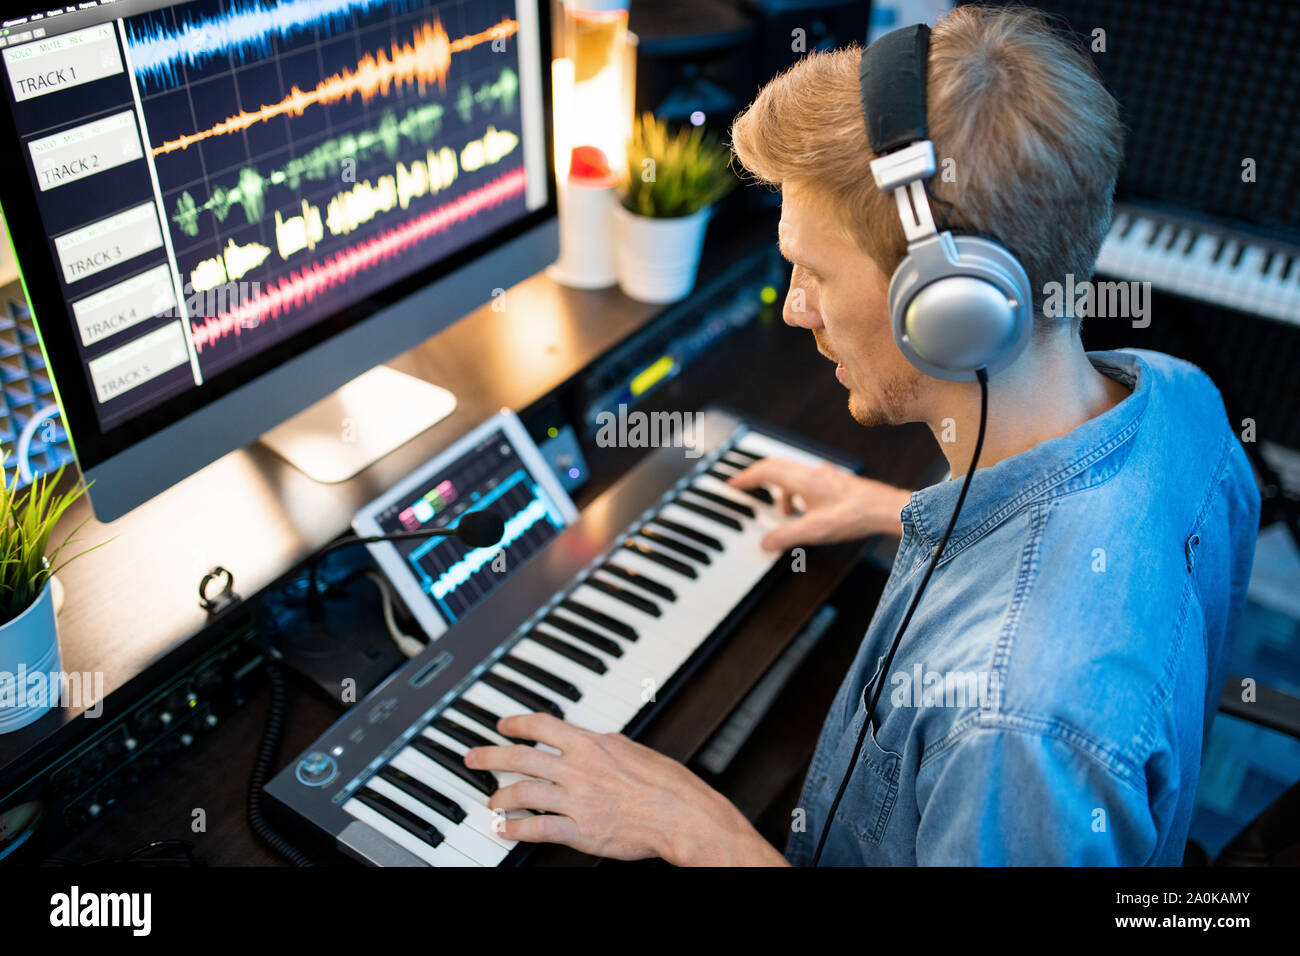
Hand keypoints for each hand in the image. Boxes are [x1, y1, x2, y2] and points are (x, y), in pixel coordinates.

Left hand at [464, 713, 786, 865]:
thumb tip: (587, 738)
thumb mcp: (630, 748)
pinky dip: (515, 828)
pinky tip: (504, 829)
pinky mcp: (580, 831)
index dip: (516, 723)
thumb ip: (602, 744)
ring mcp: (577, 801)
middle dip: (490, 757)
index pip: (542, 725)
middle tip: (472, 758)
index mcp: (591, 744)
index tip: (502, 725)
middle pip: (521, 758)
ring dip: (499, 796)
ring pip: (523, 793)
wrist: (680, 815)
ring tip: (490, 801)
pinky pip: (537, 828)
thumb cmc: (665, 783)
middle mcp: (578, 769)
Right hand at [726, 457, 910, 549]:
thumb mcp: (815, 531)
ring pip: (792, 473)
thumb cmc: (855, 516)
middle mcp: (812, 472)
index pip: (766, 471)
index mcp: (803, 480)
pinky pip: (806, 480)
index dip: (745, 477)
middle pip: (775, 466)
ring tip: (782, 512)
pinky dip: (796, 492)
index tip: (732, 484)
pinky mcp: (835, 481)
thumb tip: (765, 543)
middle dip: (757, 476)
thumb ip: (787, 537)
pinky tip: (805, 510)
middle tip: (744, 487)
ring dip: (780, 489)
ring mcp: (825, 475)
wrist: (886, 509)